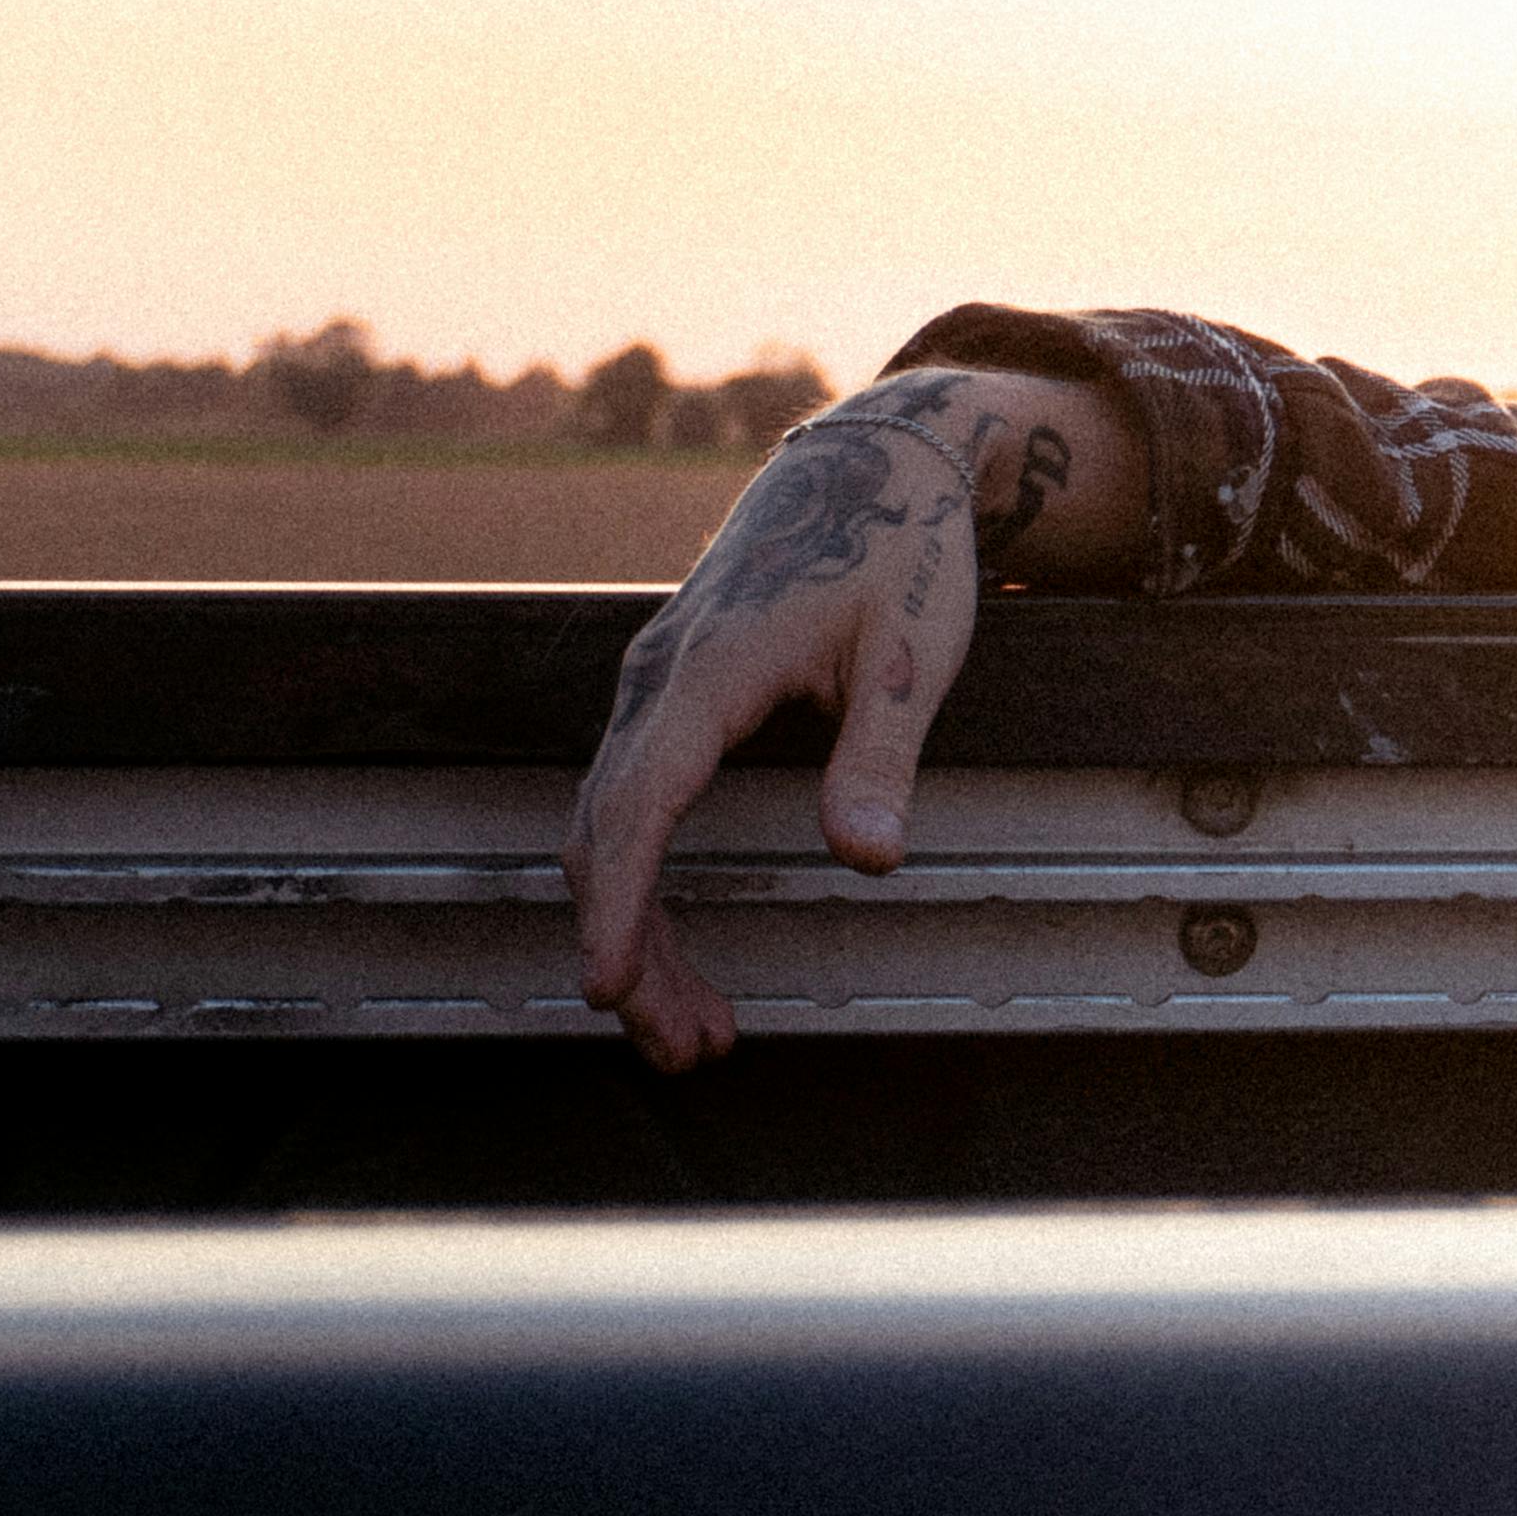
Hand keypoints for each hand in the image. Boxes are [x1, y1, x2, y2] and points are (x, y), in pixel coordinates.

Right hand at [569, 374, 1004, 1068]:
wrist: (874, 467)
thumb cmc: (899, 550)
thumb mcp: (911, 652)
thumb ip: (880, 755)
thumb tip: (868, 859)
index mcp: (708, 670)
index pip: (638, 803)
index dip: (616, 901)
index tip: (605, 985)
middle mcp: (659, 681)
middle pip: (607, 835)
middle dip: (630, 949)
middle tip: (681, 1049)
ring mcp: (655, 691)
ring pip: (613, 832)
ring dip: (641, 935)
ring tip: (693, 1035)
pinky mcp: (671, 704)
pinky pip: (635, 809)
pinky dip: (647, 887)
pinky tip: (680, 955)